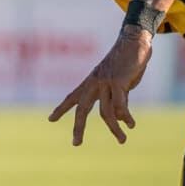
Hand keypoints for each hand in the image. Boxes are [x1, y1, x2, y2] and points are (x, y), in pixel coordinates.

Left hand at [49, 26, 152, 145]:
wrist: (134, 41)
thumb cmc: (126, 61)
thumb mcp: (117, 82)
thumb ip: (115, 99)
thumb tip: (118, 119)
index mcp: (91, 82)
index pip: (72, 97)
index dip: (61, 109)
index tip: (50, 119)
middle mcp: (94, 83)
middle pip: (81, 109)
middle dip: (78, 127)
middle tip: (76, 144)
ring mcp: (105, 82)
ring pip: (106, 113)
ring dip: (114, 129)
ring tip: (122, 141)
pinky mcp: (118, 82)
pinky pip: (120, 106)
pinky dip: (126, 117)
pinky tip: (131, 124)